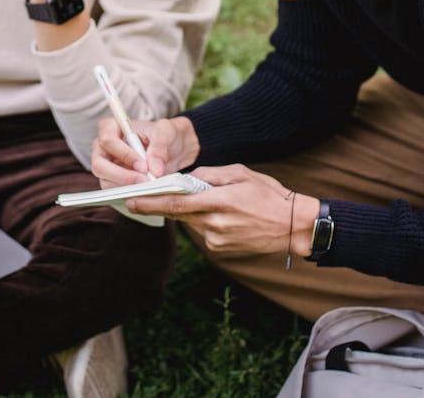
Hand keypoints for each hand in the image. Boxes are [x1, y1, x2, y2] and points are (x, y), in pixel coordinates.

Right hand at [91, 116, 199, 185]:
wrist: (170, 148)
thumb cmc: (162, 134)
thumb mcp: (165, 132)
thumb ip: (159, 147)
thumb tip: (155, 169)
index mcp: (111, 128)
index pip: (108, 140)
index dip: (124, 154)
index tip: (143, 165)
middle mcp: (102, 148)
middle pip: (100, 165)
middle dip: (122, 176)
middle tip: (145, 181)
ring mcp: (105, 167)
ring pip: (106, 182)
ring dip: (127, 188)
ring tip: (149, 188)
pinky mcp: (112, 182)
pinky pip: (115, 192)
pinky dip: (130, 194)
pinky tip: (145, 193)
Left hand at [126, 164, 320, 257]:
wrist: (293, 225)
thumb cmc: (268, 194)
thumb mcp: (240, 173)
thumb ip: (209, 174)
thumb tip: (185, 178)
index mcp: (219, 201)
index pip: (176, 202)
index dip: (150, 203)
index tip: (130, 200)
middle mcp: (215, 223)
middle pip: (177, 214)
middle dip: (155, 207)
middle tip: (134, 200)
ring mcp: (217, 239)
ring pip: (190, 222)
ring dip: (186, 212)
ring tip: (203, 201)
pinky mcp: (221, 249)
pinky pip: (202, 232)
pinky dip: (203, 221)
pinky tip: (221, 215)